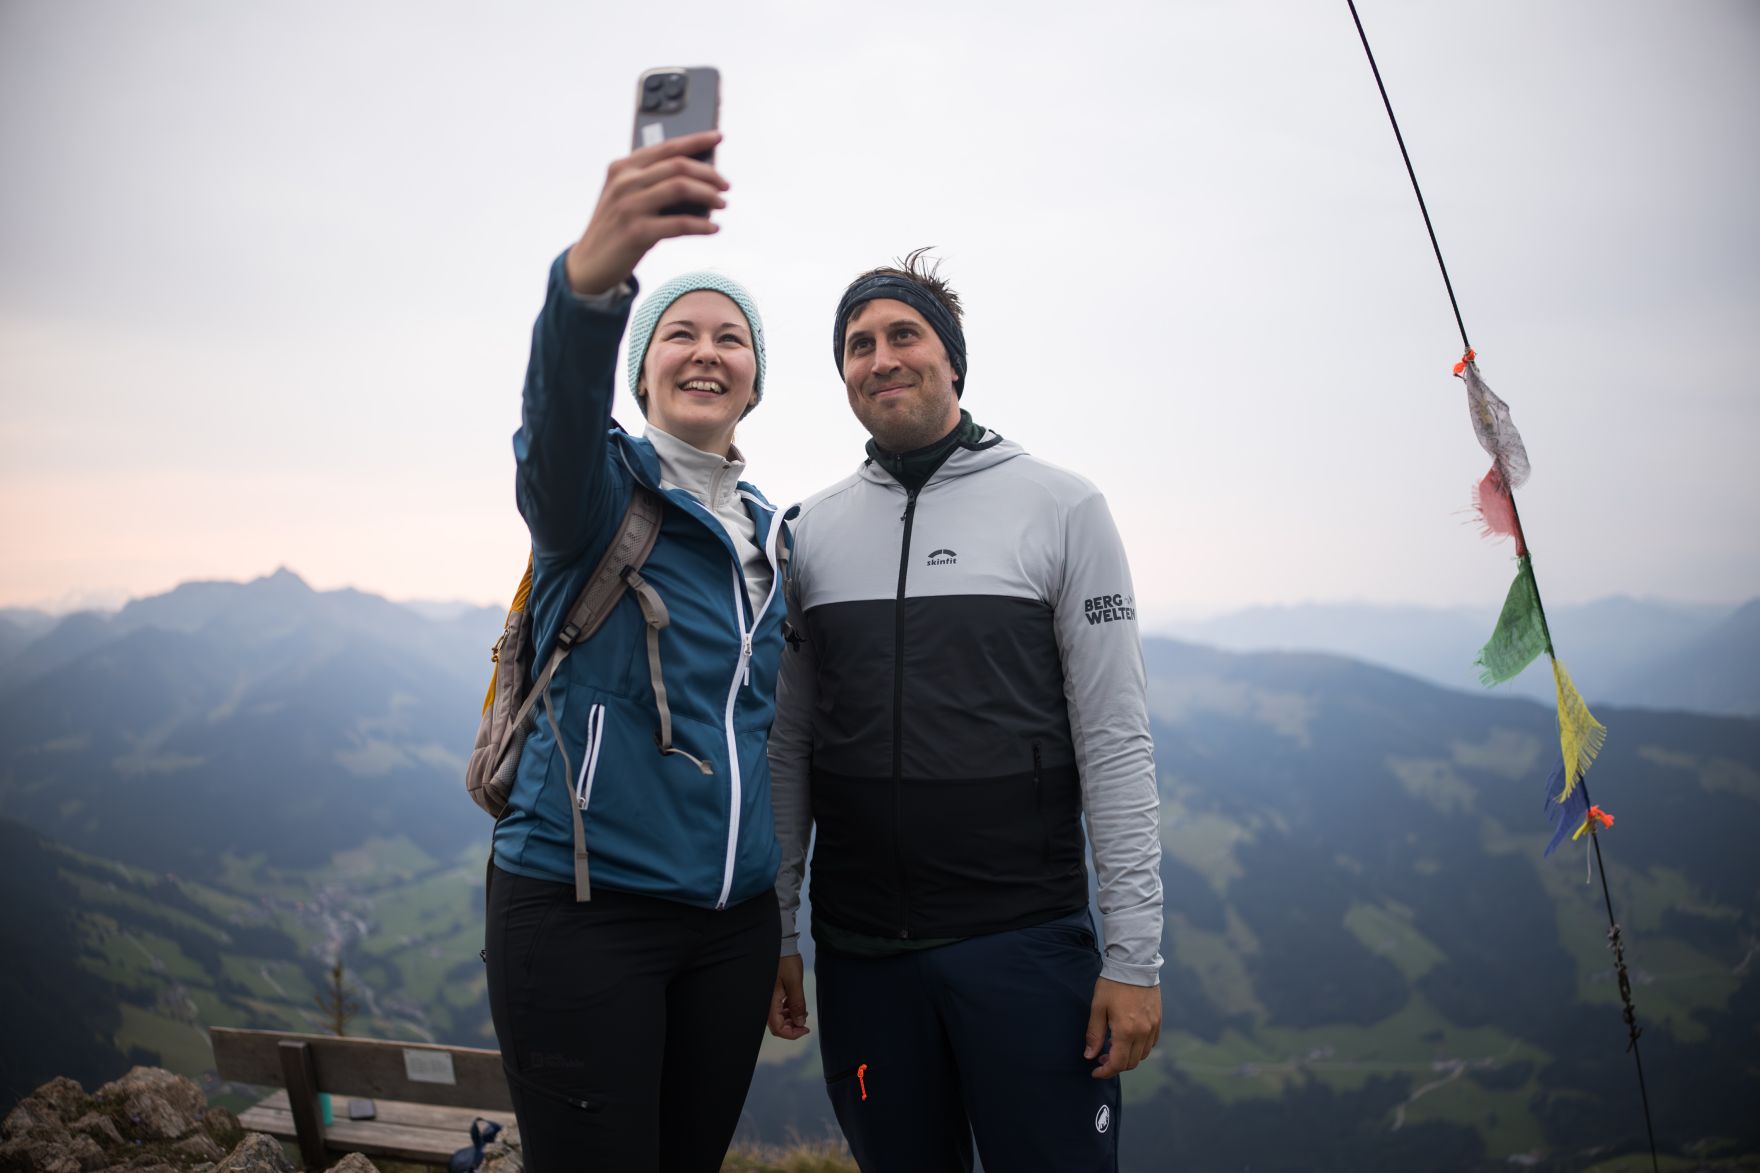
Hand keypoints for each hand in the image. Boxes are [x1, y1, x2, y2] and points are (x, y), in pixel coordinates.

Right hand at [564, 130, 728, 295]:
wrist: (588, 264)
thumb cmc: (616, 228)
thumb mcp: (626, 198)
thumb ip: (651, 183)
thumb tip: (698, 179)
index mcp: (622, 168)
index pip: (666, 147)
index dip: (695, 140)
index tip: (718, 137)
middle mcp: (624, 182)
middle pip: (678, 166)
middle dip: (709, 174)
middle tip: (725, 185)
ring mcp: (629, 206)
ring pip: (681, 188)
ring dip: (709, 195)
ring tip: (722, 204)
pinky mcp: (637, 232)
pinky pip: (680, 223)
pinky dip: (702, 225)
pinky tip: (713, 228)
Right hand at [768, 954, 810, 1039]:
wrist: (781, 946)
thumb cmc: (785, 961)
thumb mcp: (795, 983)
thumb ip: (797, 1004)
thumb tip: (800, 1022)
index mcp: (770, 1002)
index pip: (778, 1028)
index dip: (792, 1034)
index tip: (805, 1030)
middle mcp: (767, 1003)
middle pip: (777, 1025)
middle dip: (792, 1028)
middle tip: (805, 1023)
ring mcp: (769, 998)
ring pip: (778, 1018)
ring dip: (791, 1019)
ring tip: (802, 1012)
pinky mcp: (772, 993)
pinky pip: (778, 1009)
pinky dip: (788, 1011)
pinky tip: (796, 1005)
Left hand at [1085, 977, 1160, 1078]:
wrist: (1134, 965)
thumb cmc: (1112, 985)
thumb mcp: (1098, 1007)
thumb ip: (1094, 1034)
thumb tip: (1090, 1056)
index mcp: (1125, 1031)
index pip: (1117, 1063)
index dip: (1105, 1072)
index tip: (1095, 1072)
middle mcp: (1142, 1033)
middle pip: (1131, 1062)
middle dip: (1115, 1066)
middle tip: (1101, 1058)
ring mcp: (1153, 1027)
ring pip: (1142, 1055)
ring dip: (1128, 1058)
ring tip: (1113, 1048)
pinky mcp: (1158, 1020)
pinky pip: (1151, 1044)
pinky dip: (1140, 1048)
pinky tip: (1128, 1040)